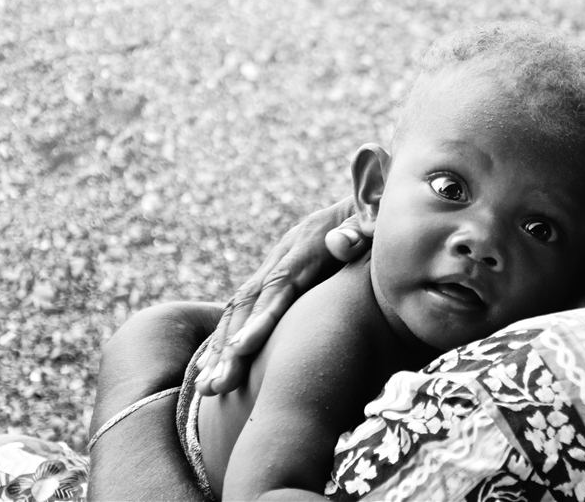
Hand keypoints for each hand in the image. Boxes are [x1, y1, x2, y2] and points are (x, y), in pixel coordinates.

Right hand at [195, 197, 368, 393]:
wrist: (368, 196)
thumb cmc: (377, 215)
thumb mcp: (373, 217)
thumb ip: (360, 228)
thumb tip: (339, 243)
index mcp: (308, 242)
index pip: (281, 282)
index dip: (261, 316)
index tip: (242, 349)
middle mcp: (284, 253)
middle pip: (250, 300)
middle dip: (230, 344)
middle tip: (216, 385)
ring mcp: (277, 263)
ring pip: (240, 306)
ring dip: (221, 347)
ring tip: (207, 388)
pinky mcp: (277, 275)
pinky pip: (246, 308)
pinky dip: (226, 337)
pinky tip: (210, 367)